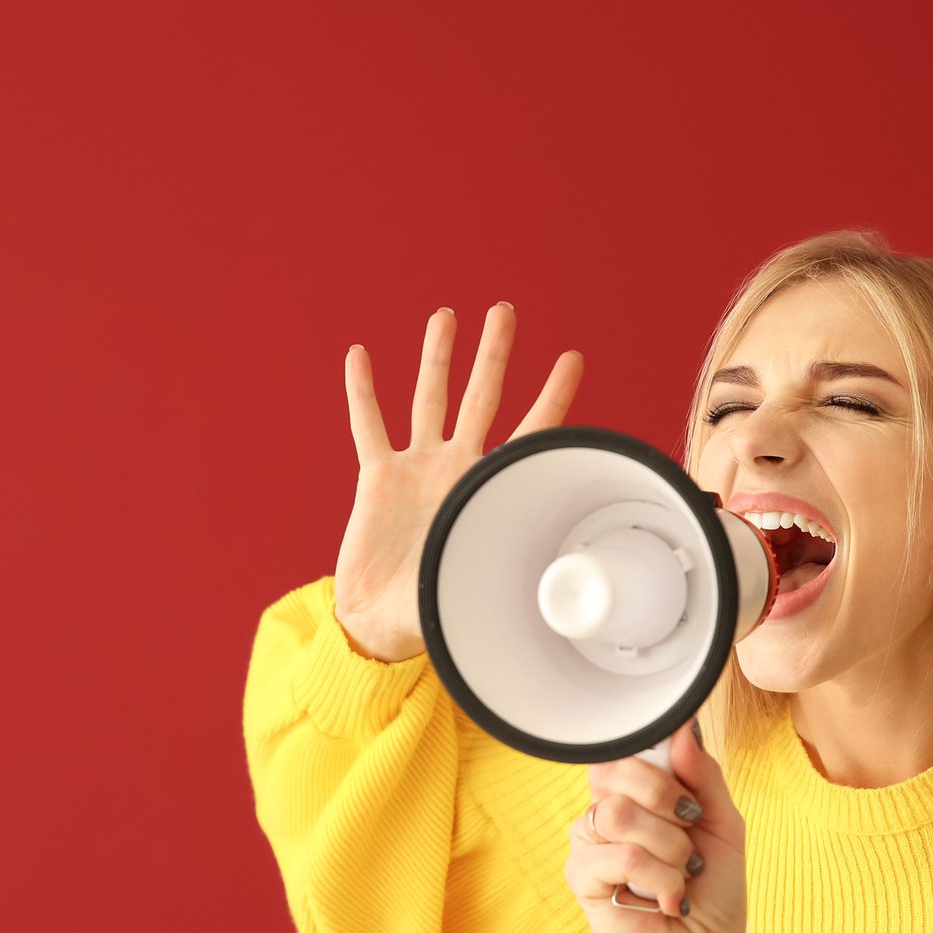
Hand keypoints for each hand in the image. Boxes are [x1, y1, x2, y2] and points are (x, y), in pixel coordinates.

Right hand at [334, 303, 584, 662]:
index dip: (552, 396)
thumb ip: (509, 566)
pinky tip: (360, 356)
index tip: (573, 358)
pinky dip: (363, 392)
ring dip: (436, 357)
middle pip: (481, 396)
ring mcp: (419, 469)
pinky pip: (369, 426)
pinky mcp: (379, 478)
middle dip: (494, 353)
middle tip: (505, 310)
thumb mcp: (482, 582)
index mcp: (492, 491)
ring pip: (429, 399)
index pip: (532, 435)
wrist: (385, 622)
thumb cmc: (440, 611)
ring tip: (445, 317)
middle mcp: (458, 468)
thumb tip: (556, 578)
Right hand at [565, 722, 746, 932]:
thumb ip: (704, 774)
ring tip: (682, 874)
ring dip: (668, 848)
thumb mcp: (723, 823)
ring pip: (618, 813)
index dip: (659, 766)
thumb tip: (684, 729)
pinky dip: (659, 879)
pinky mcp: (582, 878)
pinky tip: (667, 900)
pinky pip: (619, 856)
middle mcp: (606, 811)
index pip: (626, 749)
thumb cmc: (712, 890)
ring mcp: (589, 843)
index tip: (690, 799)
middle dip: (668, 801)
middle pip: (615, 770)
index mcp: (634, 793)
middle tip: (689, 833)